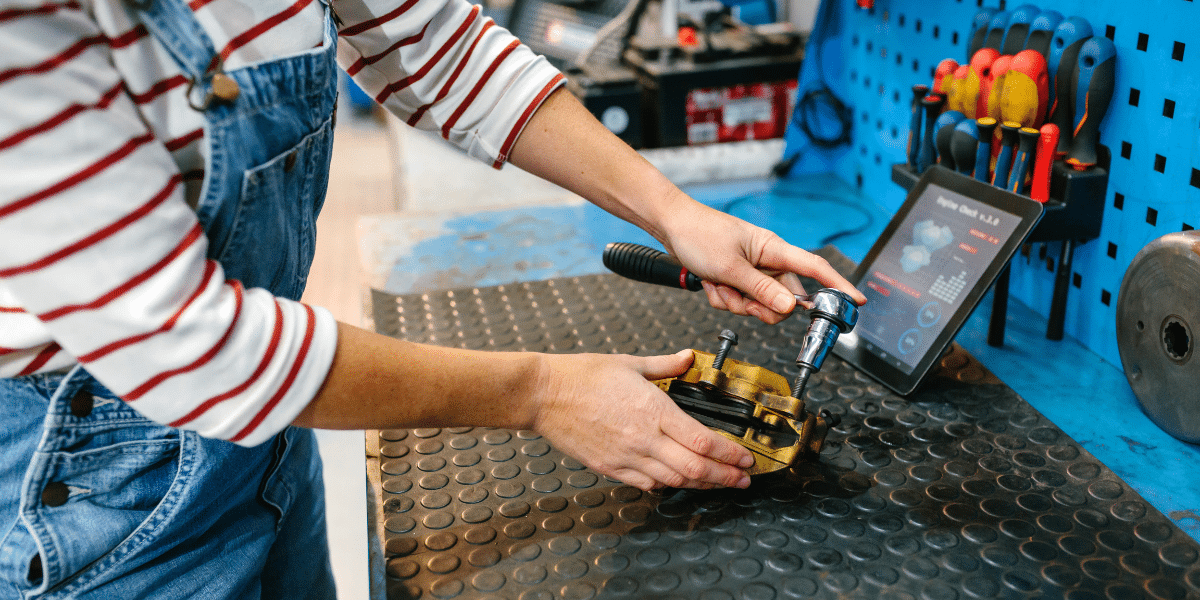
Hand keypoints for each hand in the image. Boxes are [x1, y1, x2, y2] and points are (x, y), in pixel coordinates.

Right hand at [529, 350, 754, 490]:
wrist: (544, 394)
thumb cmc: (582, 376)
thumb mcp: (630, 362)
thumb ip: (666, 364)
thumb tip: (689, 358)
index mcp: (654, 410)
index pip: (703, 441)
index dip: (730, 455)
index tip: (745, 458)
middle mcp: (644, 439)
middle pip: (696, 468)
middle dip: (725, 477)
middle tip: (743, 479)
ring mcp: (627, 457)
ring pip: (675, 481)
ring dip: (702, 484)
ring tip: (720, 484)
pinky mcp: (610, 468)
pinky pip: (647, 484)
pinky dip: (668, 485)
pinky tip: (678, 481)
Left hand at [660, 199, 866, 323]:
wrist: (672, 226)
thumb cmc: (700, 234)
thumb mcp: (730, 267)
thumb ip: (761, 289)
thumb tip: (790, 308)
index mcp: (773, 249)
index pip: (814, 268)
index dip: (838, 285)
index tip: (856, 301)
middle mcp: (767, 260)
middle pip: (782, 299)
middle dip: (758, 306)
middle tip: (739, 297)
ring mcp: (752, 270)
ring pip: (757, 304)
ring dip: (735, 301)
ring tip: (717, 282)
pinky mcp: (737, 278)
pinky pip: (738, 302)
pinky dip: (723, 298)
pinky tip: (711, 283)